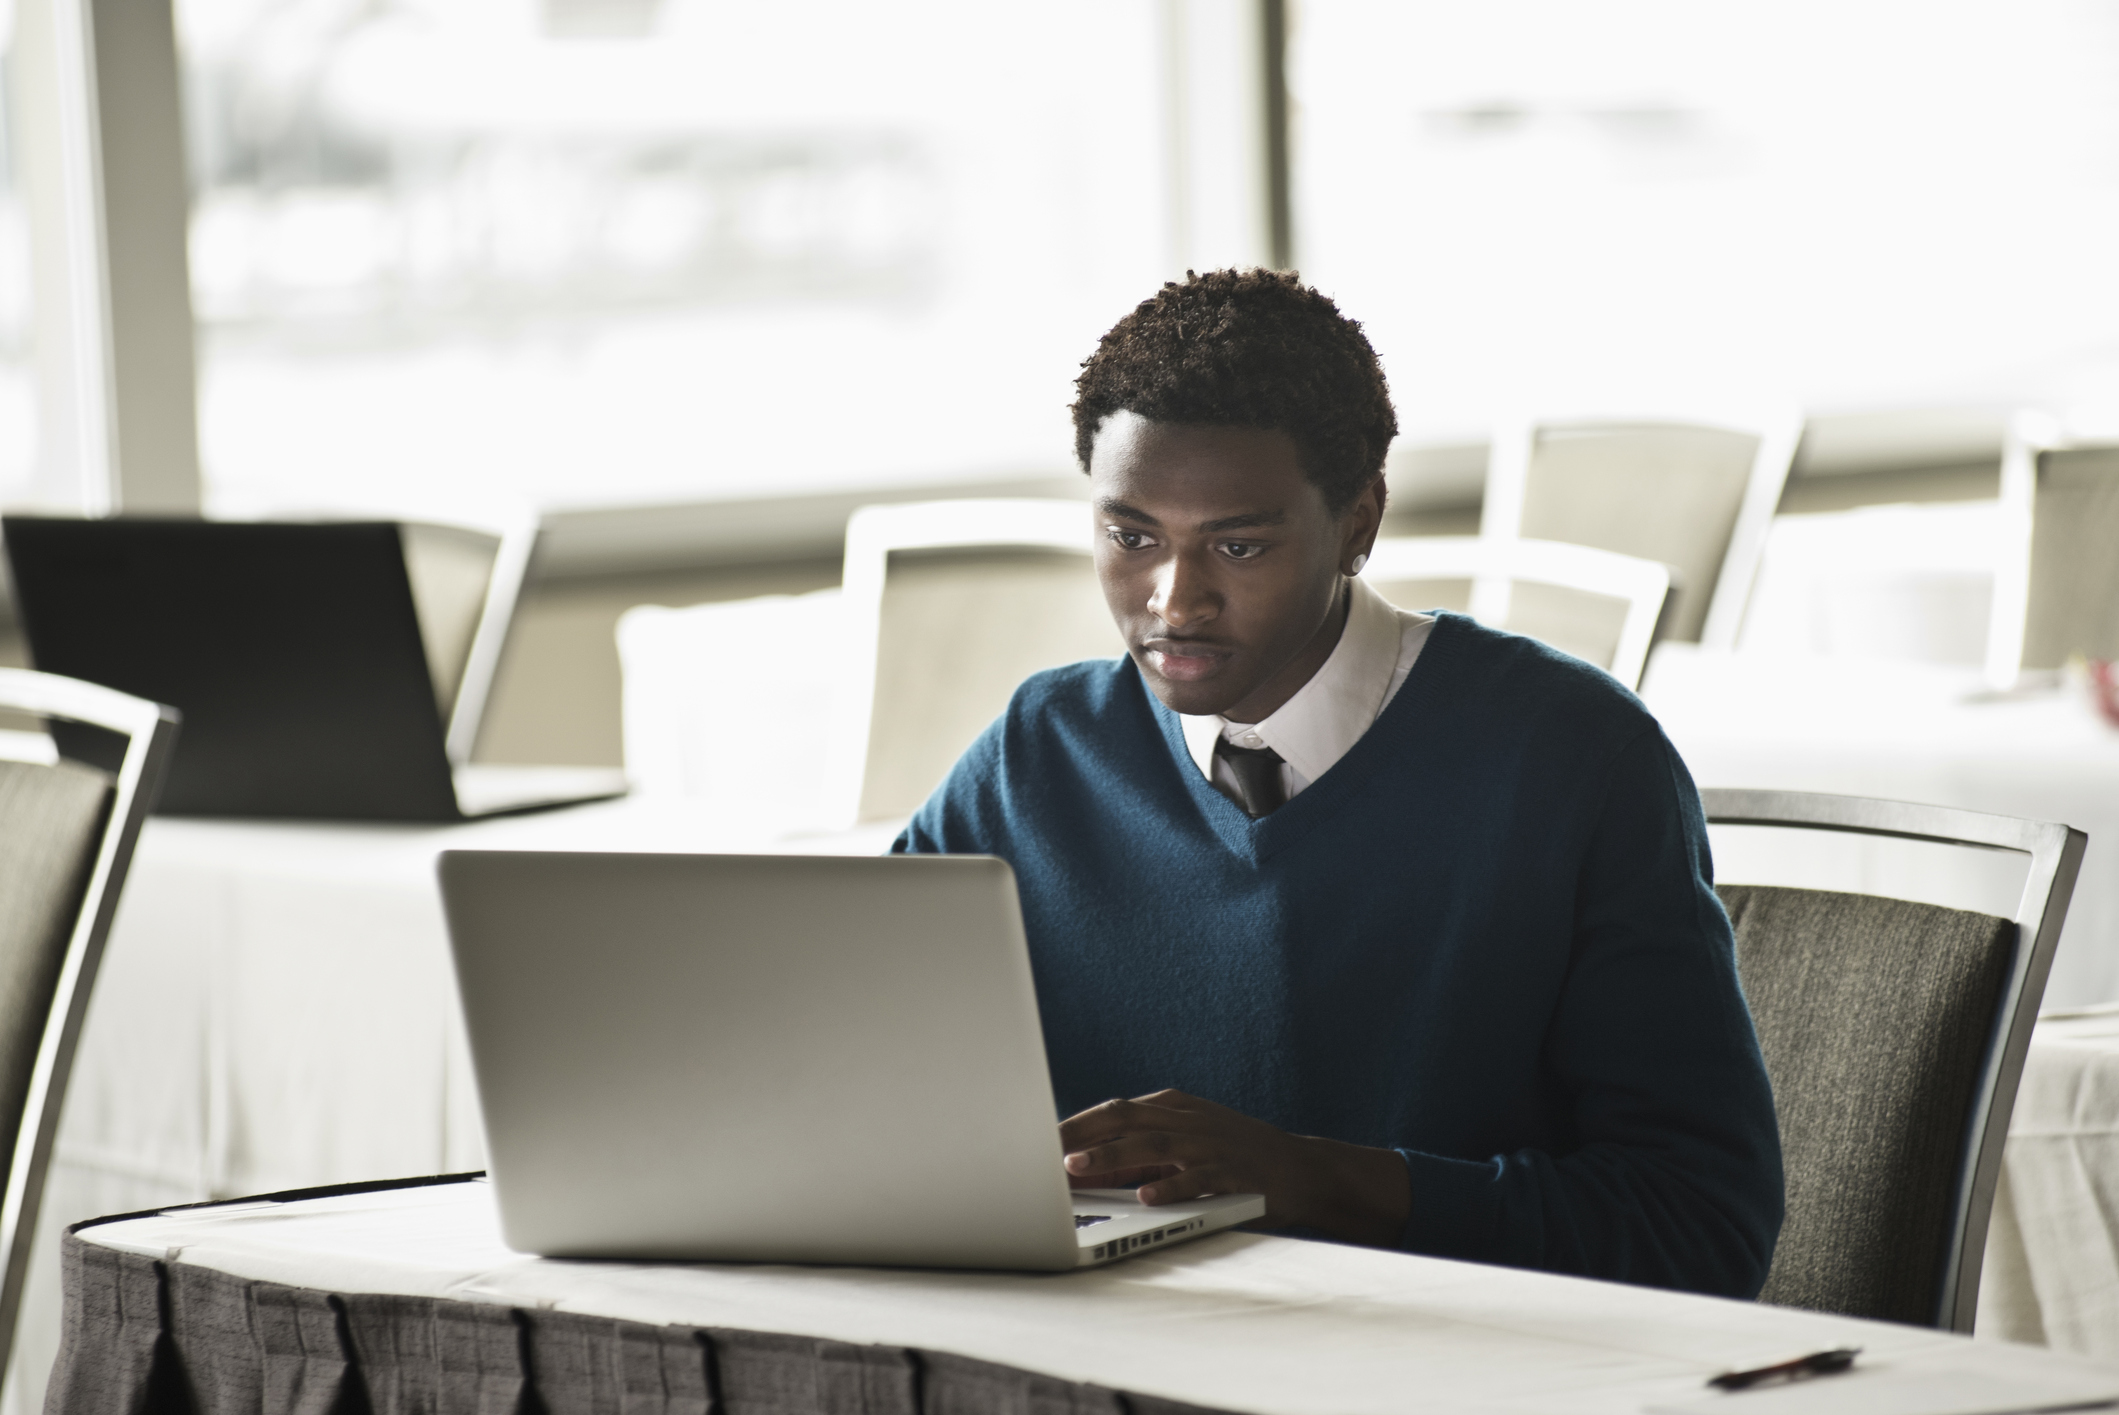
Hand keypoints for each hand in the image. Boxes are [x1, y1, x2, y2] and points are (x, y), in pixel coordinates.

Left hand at [1058, 1089, 1411, 1247]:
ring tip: (1074, 1167)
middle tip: (1041, 1150)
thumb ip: (1136, 1154)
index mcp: (1172, 1107)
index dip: (1074, 1124)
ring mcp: (1210, 1143)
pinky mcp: (1233, 1171)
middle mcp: (1186, 1119)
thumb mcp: (1183, 1146)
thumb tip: (1079, 1169)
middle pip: (1123, 1117)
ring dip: (1109, 1155)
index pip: (1112, 1110)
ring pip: (1151, 1143)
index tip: (1034, 1140)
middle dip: (1079, 1132)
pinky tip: (1145, 1196)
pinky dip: (1169, 1185)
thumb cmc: (1232, 1158)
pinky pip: (1196, 1177)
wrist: (1301, 1169)